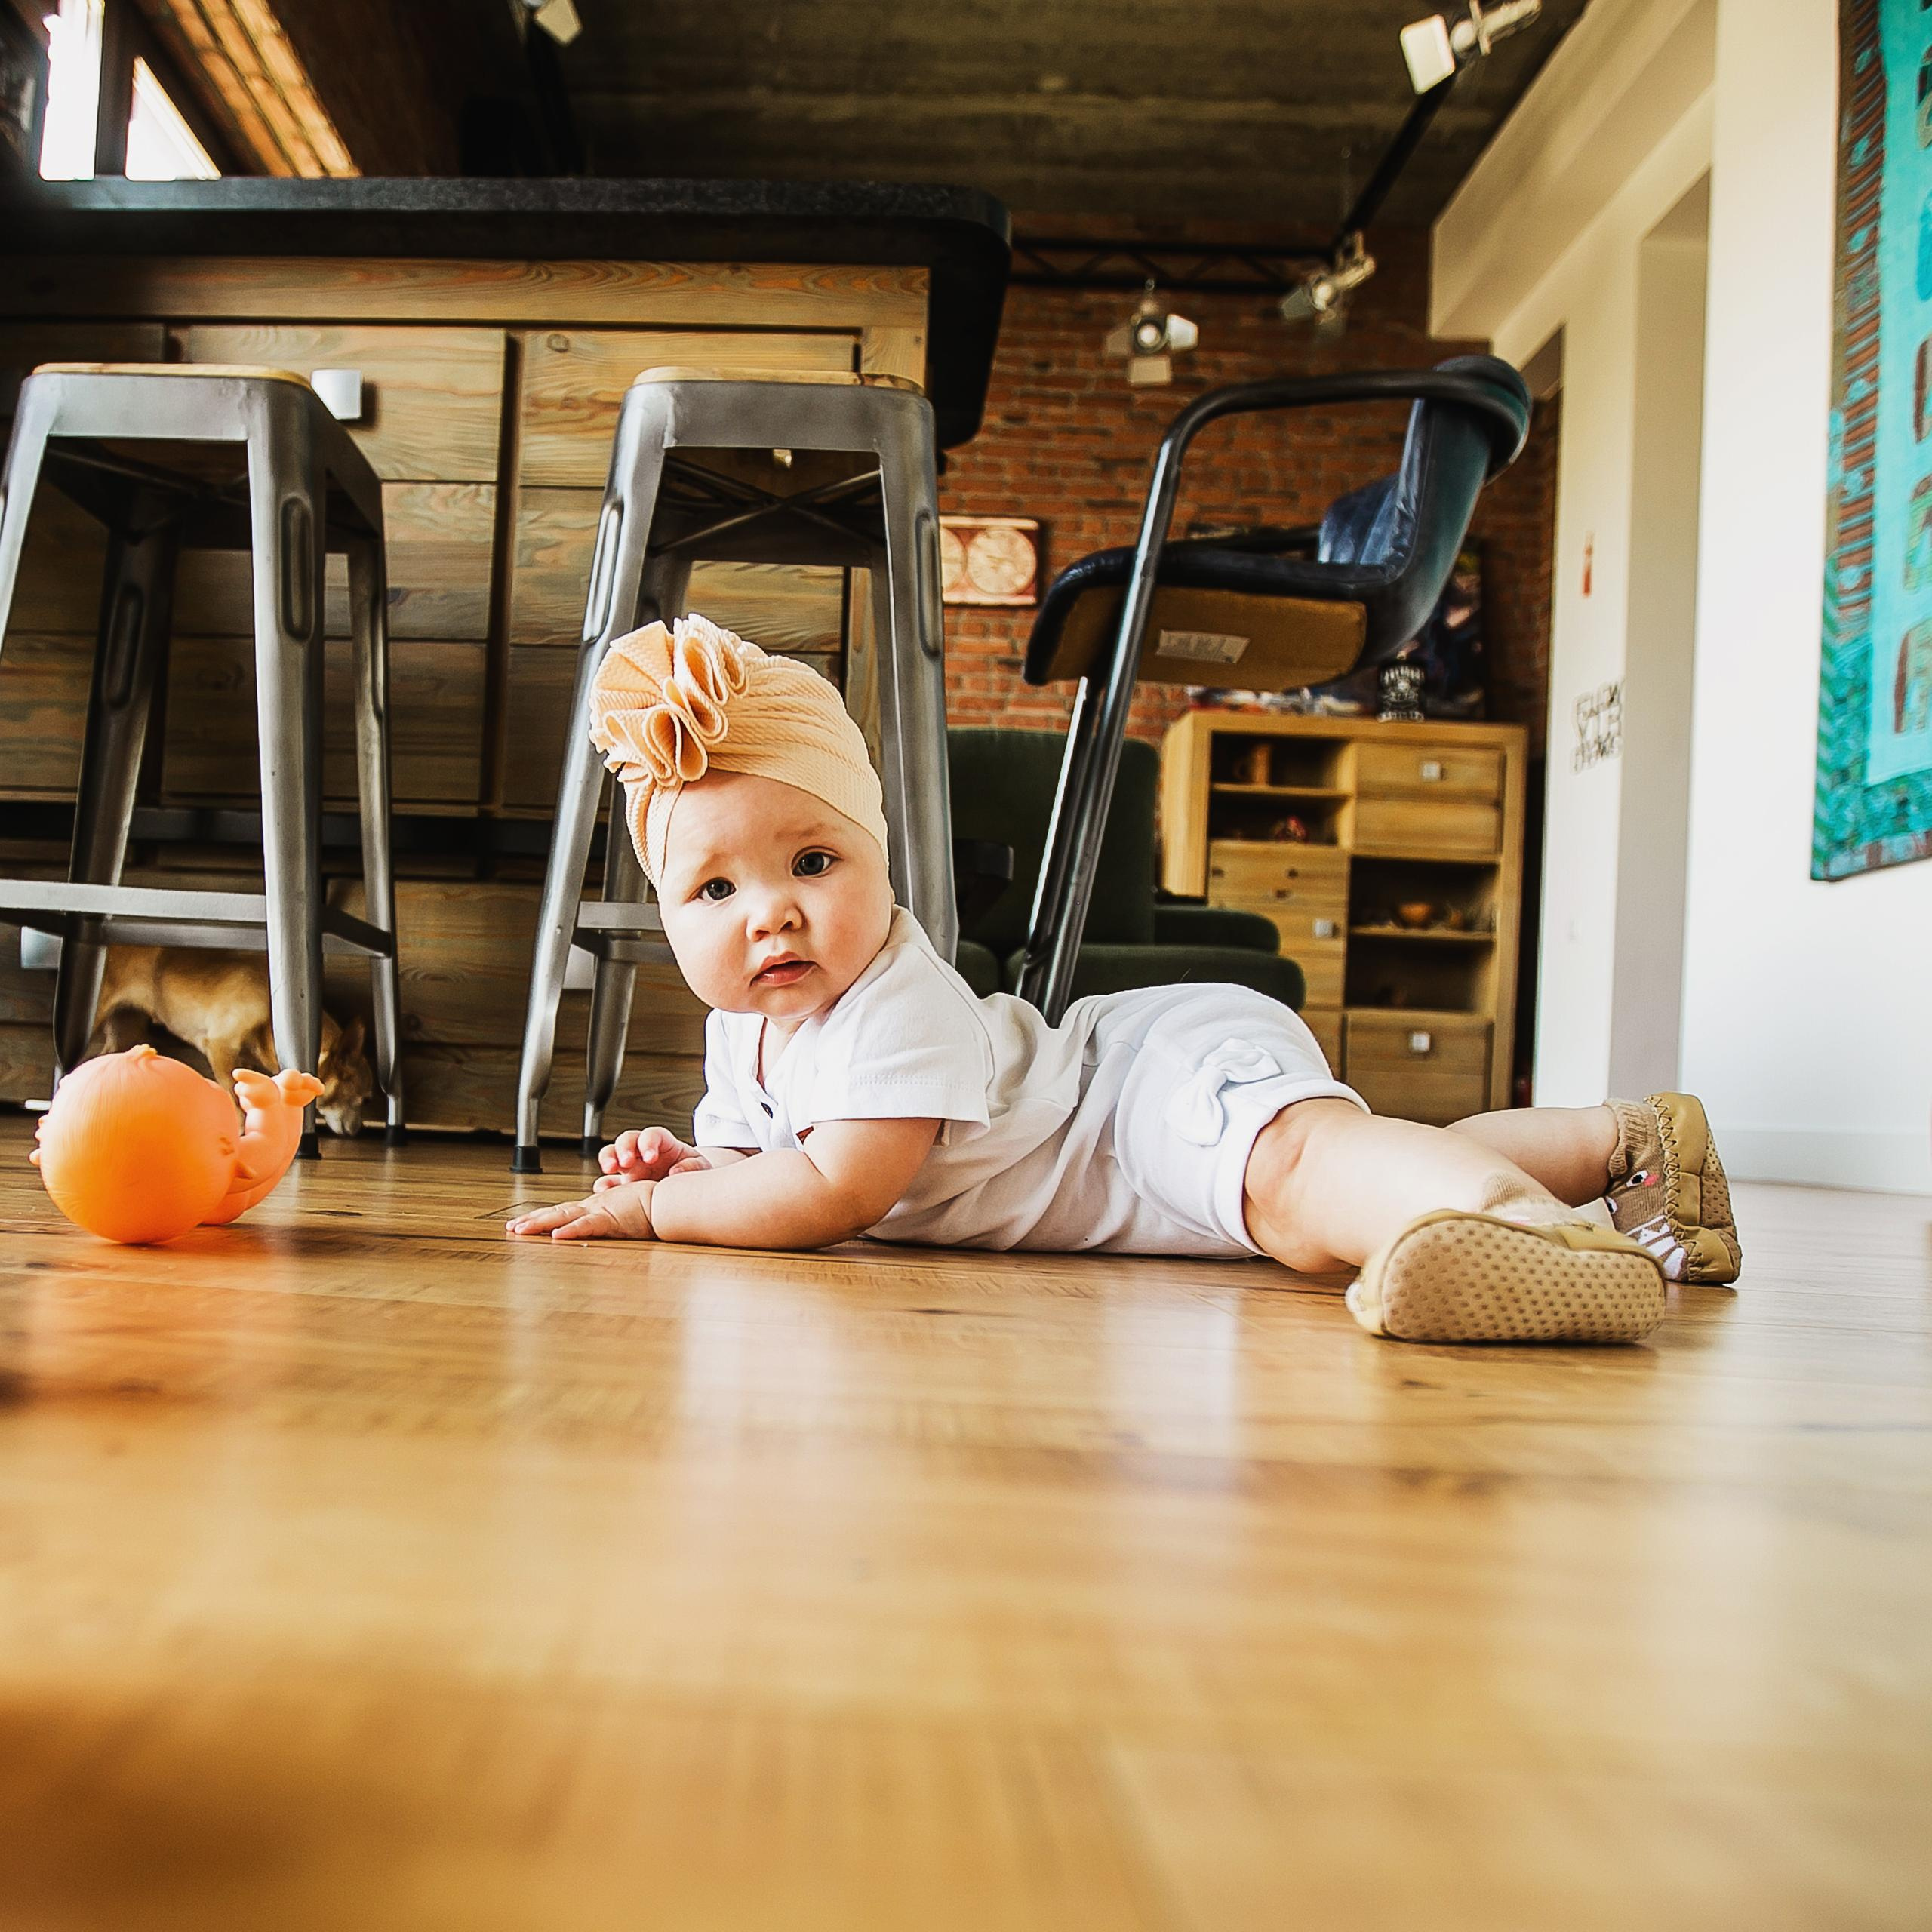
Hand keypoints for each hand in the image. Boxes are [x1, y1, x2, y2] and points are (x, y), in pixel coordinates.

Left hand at [506, 1177, 656, 1240]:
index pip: (564, 1212)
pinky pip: (589, 1226)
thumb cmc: (654, 1207)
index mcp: (597, 1208)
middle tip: (512, 1228)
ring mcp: (601, 1212)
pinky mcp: (612, 1219)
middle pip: (557, 1212)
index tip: (526, 1223)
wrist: (670, 1200)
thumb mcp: (627, 1218)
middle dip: (533, 1220)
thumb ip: (613, 1223)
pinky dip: (573, 1230)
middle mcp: (594, 1208)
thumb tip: (603, 1234)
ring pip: (564, 1217)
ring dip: (541, 1223)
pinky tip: (558, 1235)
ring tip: (521, 1230)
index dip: (544, 1217)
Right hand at [594, 1126, 710, 1190]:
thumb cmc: (693, 1173)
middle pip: (627, 1139)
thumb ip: (692, 1166)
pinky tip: (604, 1192)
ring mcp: (630, 1168)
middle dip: (624, 1147)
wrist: (687, 1190)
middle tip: (627, 1161)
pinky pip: (607, 1182)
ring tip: (610, 1169)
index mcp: (662, 1144)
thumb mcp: (700, 1168)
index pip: (652, 1135)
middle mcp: (643, 1153)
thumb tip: (677, 1171)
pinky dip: (603, 1186)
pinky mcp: (622, 1185)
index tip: (651, 1157)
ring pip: (611, 1154)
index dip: (648, 1142)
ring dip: (608, 1159)